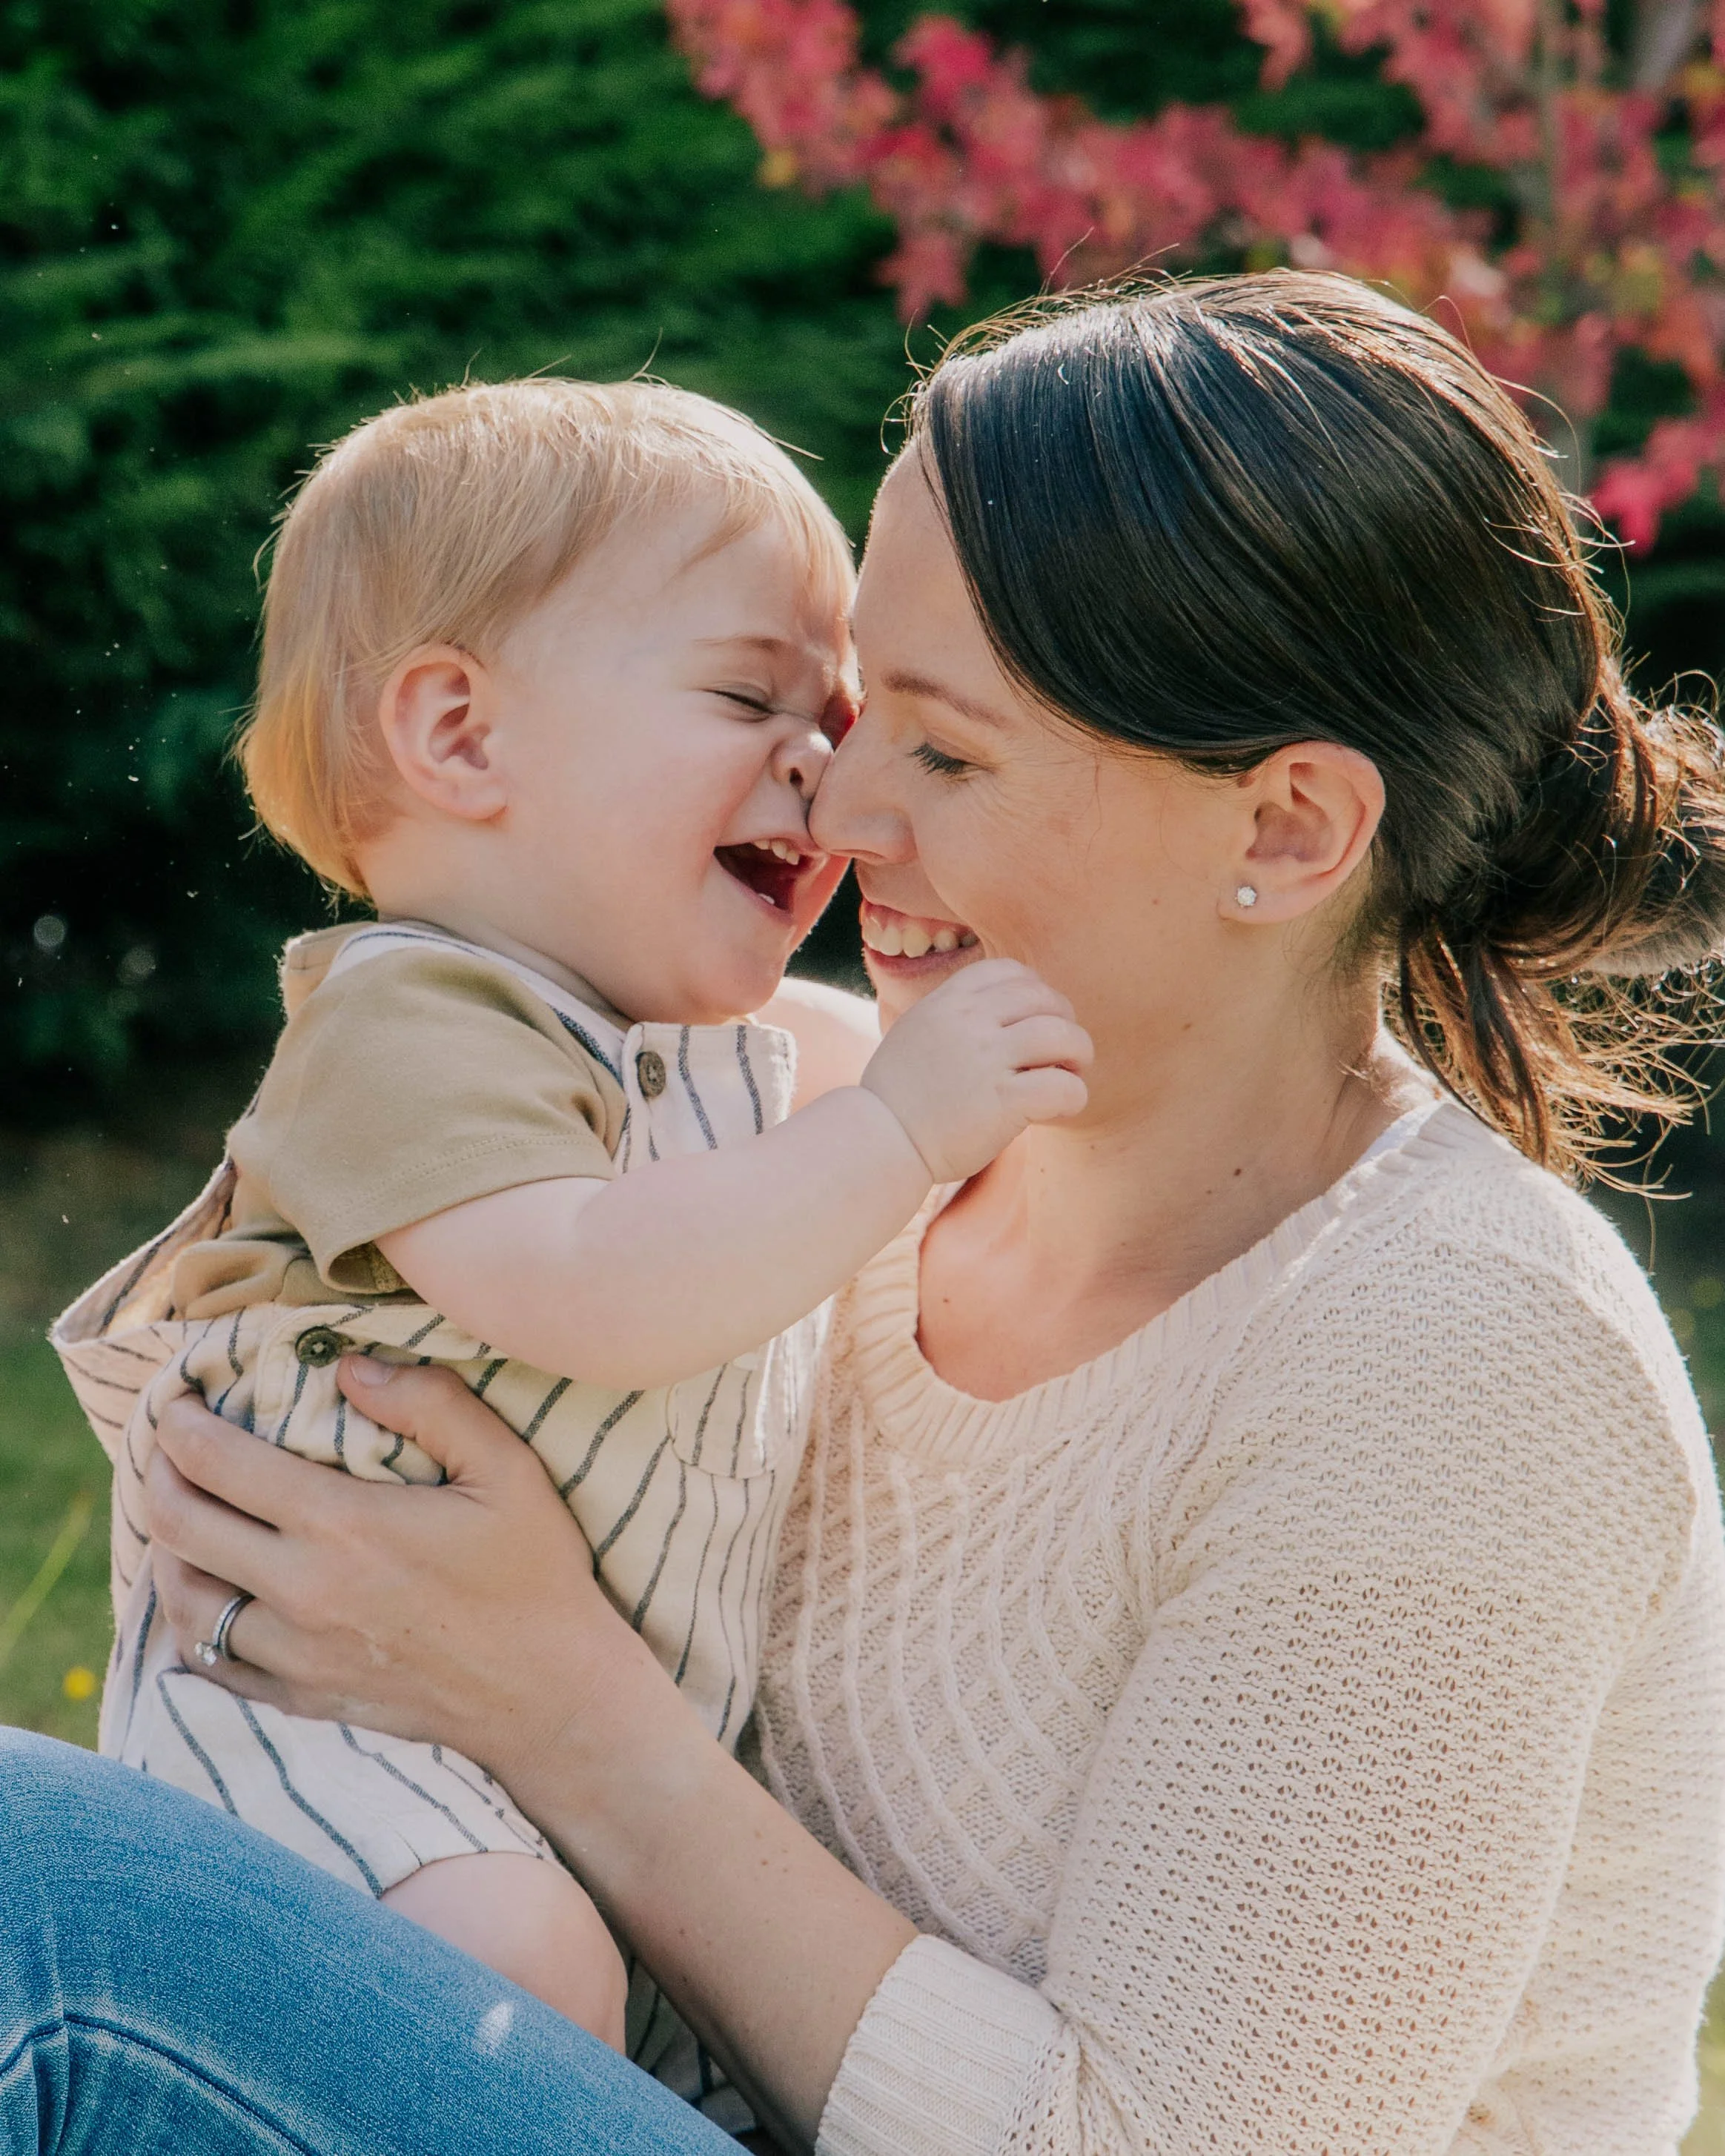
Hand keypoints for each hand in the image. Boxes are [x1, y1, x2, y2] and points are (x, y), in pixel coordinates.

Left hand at [144, 1360, 669, 1796]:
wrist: (550, 1695)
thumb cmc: (534, 1574)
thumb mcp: (506, 1469)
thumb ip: (431, 1404)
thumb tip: (350, 1367)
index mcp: (343, 1525)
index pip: (216, 1463)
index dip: (180, 1423)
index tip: (178, 1400)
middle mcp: (302, 1591)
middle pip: (178, 1525)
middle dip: (158, 1473)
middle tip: (170, 1447)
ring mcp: (294, 1654)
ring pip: (182, 1598)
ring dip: (167, 1548)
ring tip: (183, 1514)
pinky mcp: (301, 1697)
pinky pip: (211, 1660)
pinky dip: (192, 1620)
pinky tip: (209, 1592)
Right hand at [858, 957, 1091, 1180]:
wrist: (878, 1140)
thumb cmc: (897, 1098)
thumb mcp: (915, 1033)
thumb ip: (954, 1018)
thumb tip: (997, 1015)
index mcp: (947, 1001)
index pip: (1010, 972)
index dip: (1036, 991)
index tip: (1038, 1018)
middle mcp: (968, 1021)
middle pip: (1044, 999)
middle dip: (1065, 1022)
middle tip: (1064, 1051)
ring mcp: (987, 1059)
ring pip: (1063, 1036)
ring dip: (1078, 1054)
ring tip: (1071, 1075)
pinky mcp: (1003, 1100)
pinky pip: (1063, 1086)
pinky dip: (1074, 1096)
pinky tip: (1061, 1108)